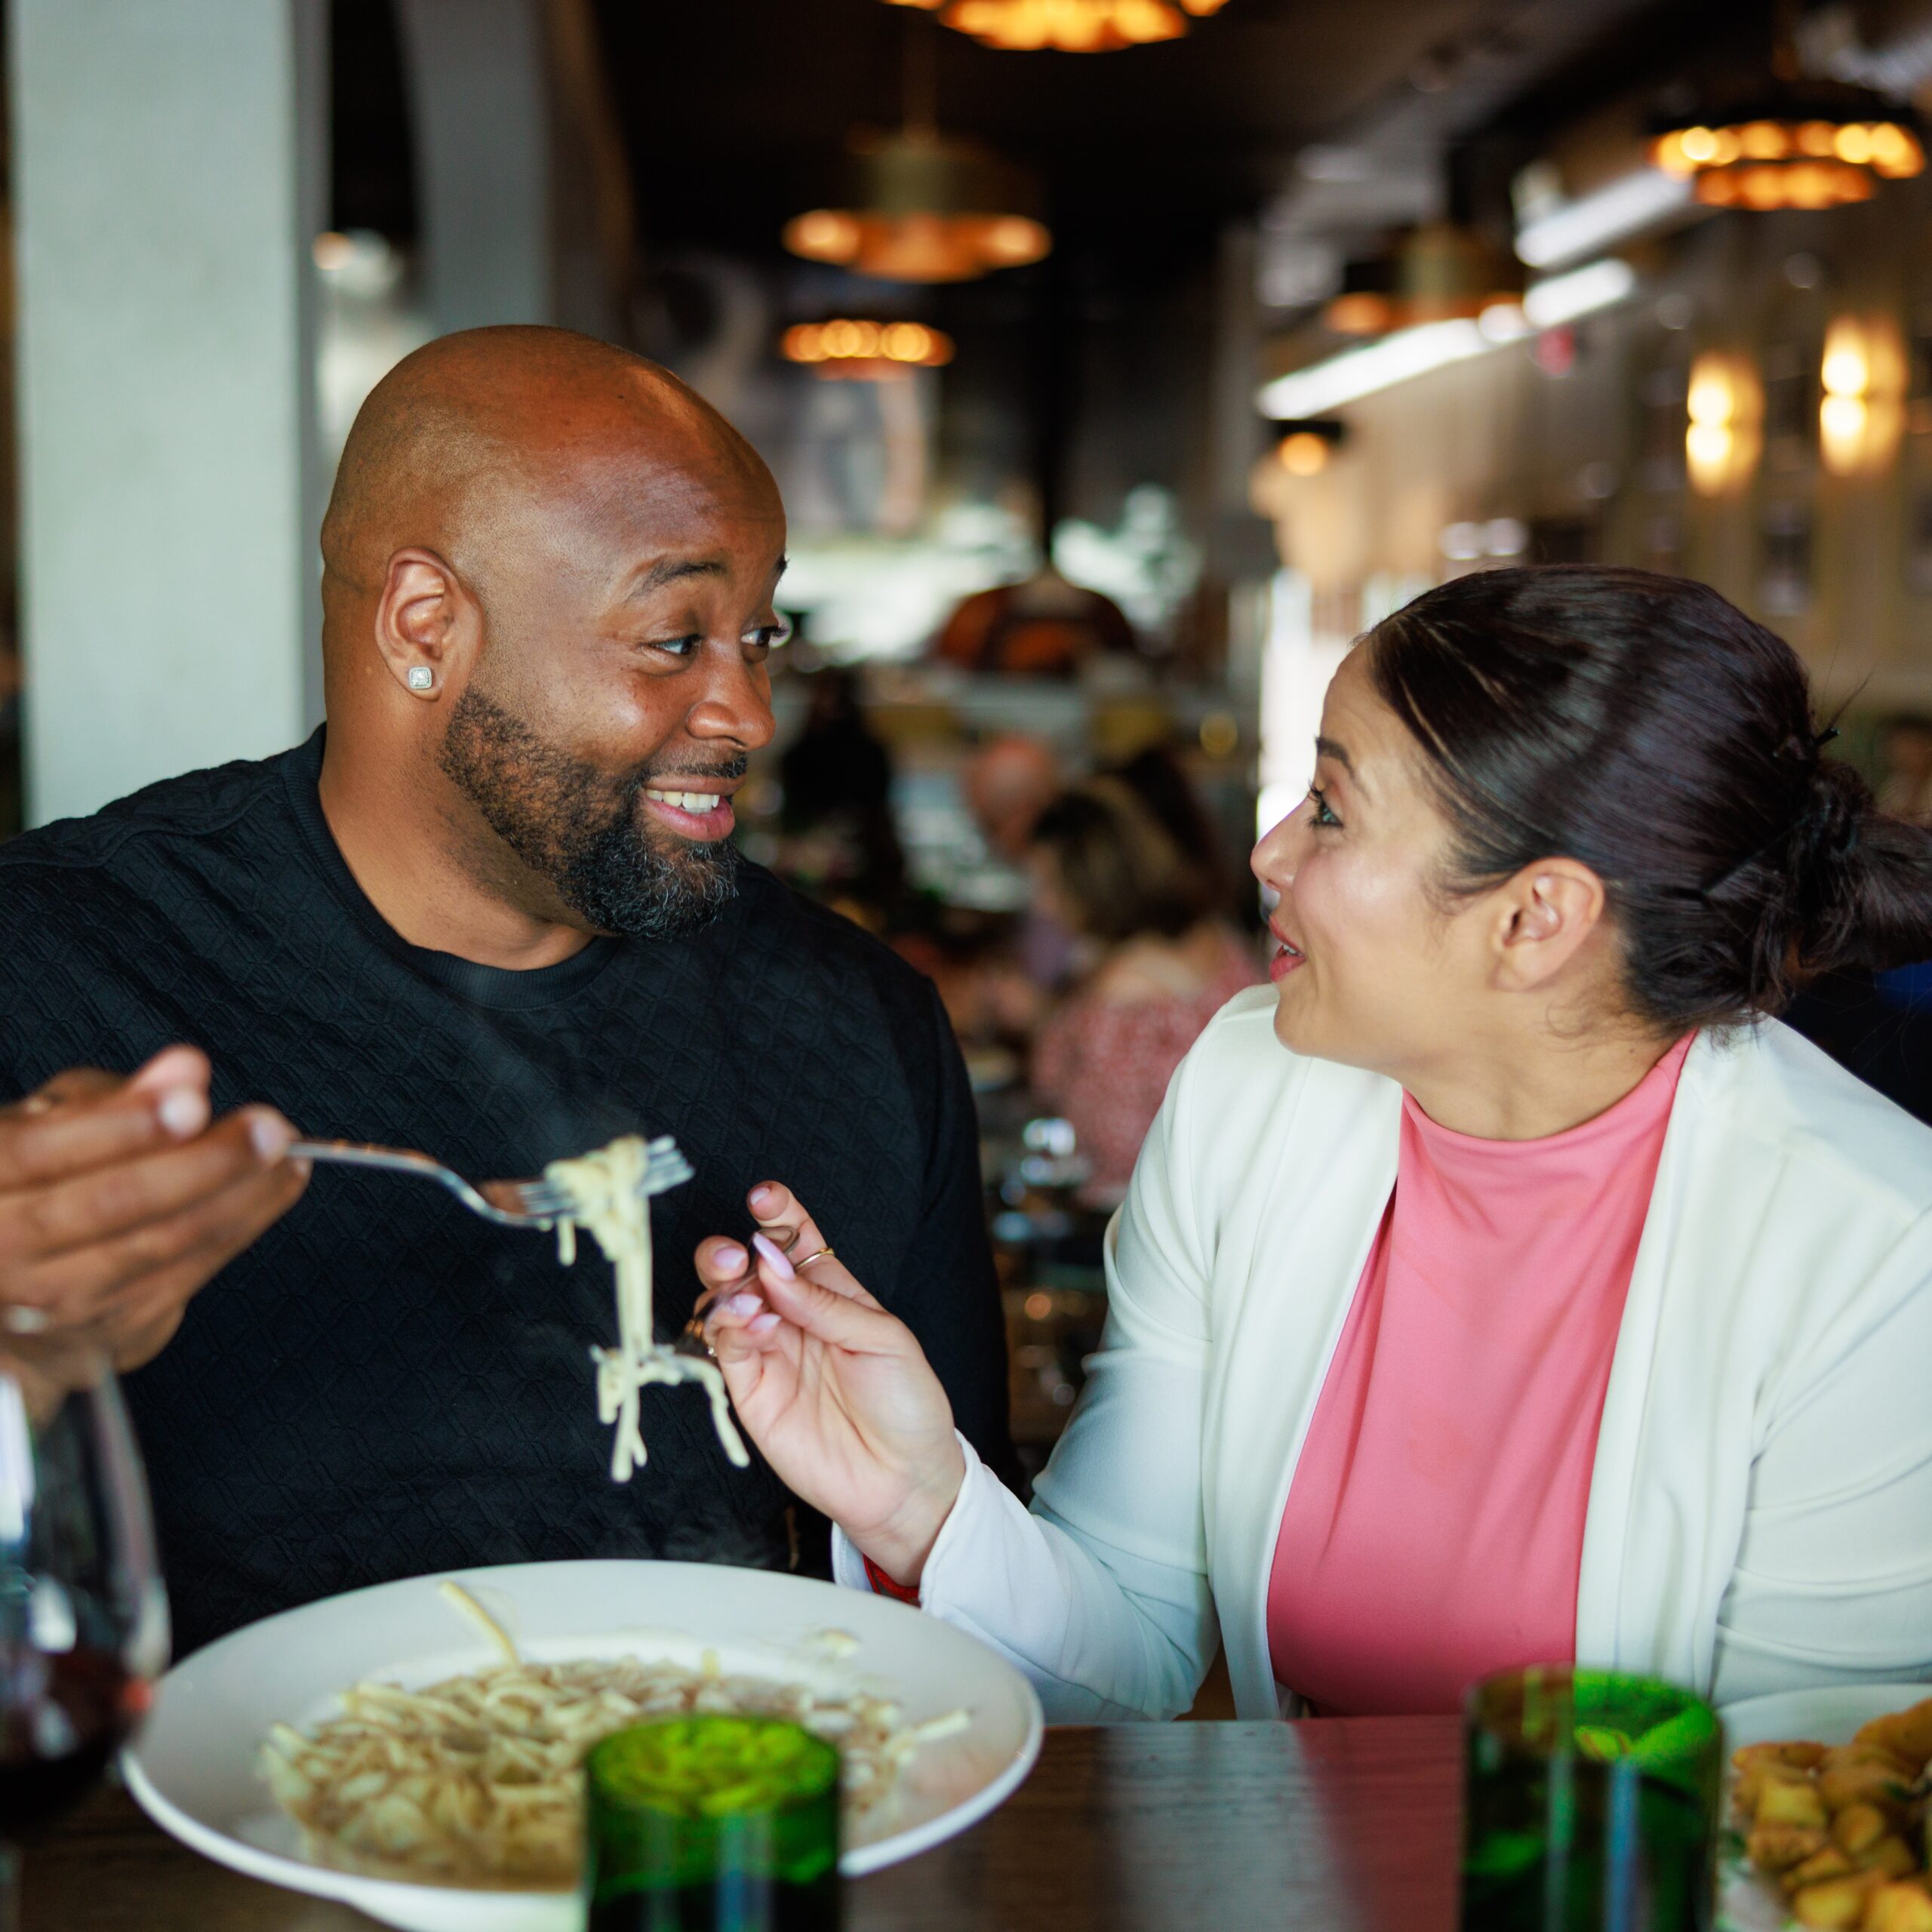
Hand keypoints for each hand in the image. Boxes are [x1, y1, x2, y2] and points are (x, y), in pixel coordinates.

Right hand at [0, 1047, 309, 1368]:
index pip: (41, 1152)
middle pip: (112, 1203)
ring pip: (160, 1244)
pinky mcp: (111, 1328)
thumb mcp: (49, 1125)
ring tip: (289, 1154)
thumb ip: (115, 1098)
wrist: (10, 1295)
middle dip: (203, 1162)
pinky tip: (276, 1187)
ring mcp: (55, 1300)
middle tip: (270, 1129)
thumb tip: (187, 1068)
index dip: (121, 1126)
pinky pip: (187, 1273)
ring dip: (239, 1196)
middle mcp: (6, 1251)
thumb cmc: (35, 1182)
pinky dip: (241, 1226)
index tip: (193, 1100)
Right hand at [696, 1183, 965, 1587]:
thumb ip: (824, 1302)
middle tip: (735, 1254)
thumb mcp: (883, 1339)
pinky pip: (724, 1347)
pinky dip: (729, 1327)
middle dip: (729, 1250)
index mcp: (831, 1291)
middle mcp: (793, 1315)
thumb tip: (770, 1264)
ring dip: (724, 1288)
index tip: (763, 1196)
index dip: (776, 1212)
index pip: (793, 1239)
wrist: (903, 1479)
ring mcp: (769, 1351)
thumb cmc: (907, 1403)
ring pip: (723, 1302)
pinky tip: (753, 1325)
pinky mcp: (749, 1390)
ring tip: (744, 1294)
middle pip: (744, 1267)